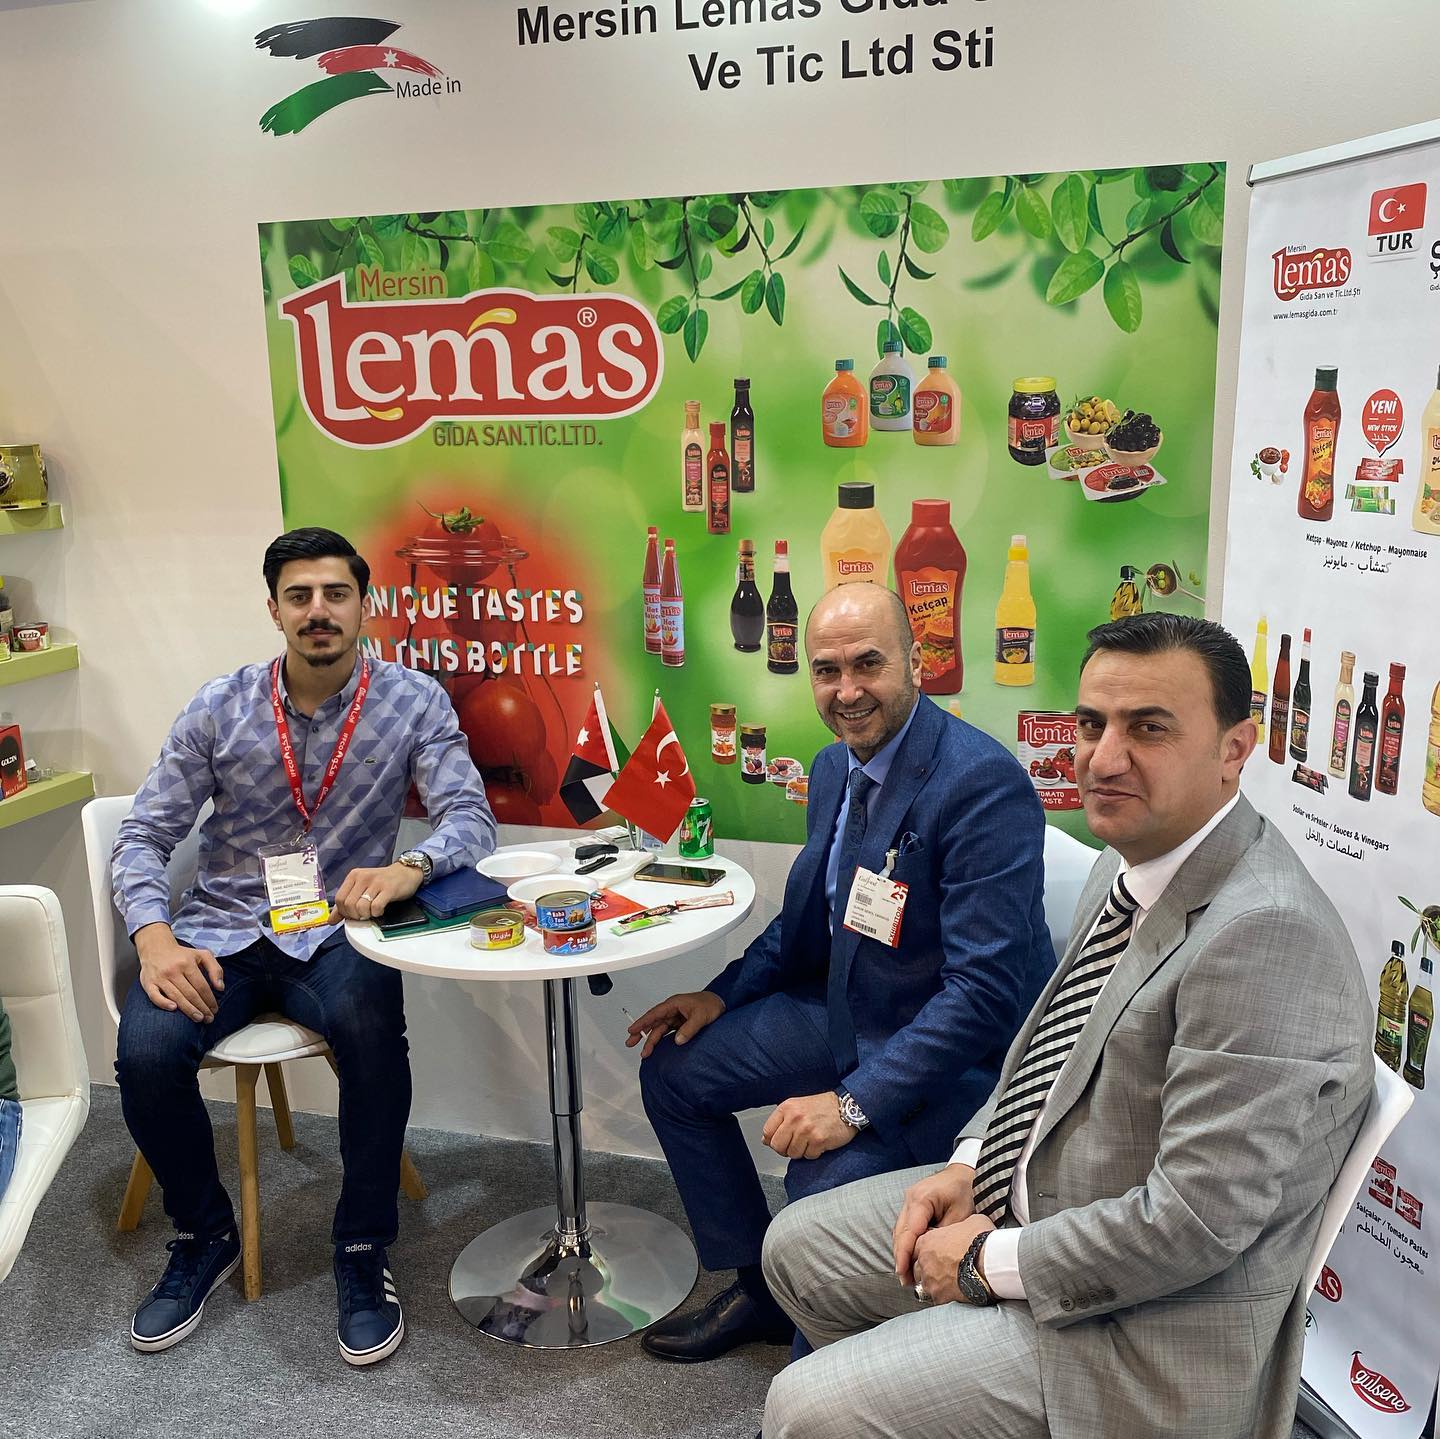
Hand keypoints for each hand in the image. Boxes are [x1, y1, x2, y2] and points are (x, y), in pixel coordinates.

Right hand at [135, 922, 224, 1023]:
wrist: (156, 947)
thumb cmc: (181, 954)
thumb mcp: (202, 955)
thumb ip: (215, 969)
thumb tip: (220, 987)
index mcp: (187, 963)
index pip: (201, 986)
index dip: (209, 999)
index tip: (215, 1009)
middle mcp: (173, 970)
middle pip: (190, 993)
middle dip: (201, 1008)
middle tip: (209, 1018)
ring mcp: (160, 977)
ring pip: (176, 997)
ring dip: (188, 1010)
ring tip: (198, 1018)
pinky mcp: (148, 983)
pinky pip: (155, 996)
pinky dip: (163, 1003)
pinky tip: (174, 1009)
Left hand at [334, 861, 423, 919]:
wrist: (406, 872)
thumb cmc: (383, 882)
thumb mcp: (362, 888)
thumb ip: (346, 903)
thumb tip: (330, 920)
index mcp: (354, 876)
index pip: (339, 899)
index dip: (344, 911)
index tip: (352, 914)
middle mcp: (363, 877)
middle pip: (349, 905)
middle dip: (355, 915)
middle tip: (363, 915)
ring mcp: (376, 882)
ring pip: (361, 907)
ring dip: (366, 915)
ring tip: (372, 912)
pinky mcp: (389, 889)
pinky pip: (376, 907)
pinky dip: (377, 913)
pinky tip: (380, 910)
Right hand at [625, 990, 725, 1058]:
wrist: (721, 1003)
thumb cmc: (711, 1004)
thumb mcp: (700, 1016)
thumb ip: (689, 1028)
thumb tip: (678, 1040)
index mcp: (674, 1004)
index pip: (654, 1014)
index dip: (642, 1022)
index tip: (632, 1030)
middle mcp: (673, 1010)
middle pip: (653, 1022)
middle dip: (641, 1032)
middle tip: (630, 1042)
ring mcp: (676, 1017)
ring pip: (659, 1029)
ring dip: (651, 1040)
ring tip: (644, 1052)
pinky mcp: (681, 1023)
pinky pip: (667, 1032)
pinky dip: (661, 1040)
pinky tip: (657, 1047)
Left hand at [761, 1092, 856, 1159]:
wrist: (847, 1107)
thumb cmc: (822, 1107)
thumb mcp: (797, 1107)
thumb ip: (780, 1121)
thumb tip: (765, 1140)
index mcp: (787, 1107)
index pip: (767, 1132)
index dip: (773, 1140)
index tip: (782, 1140)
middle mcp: (795, 1117)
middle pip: (777, 1146)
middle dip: (785, 1149)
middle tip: (796, 1144)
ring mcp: (807, 1129)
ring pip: (793, 1154)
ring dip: (801, 1151)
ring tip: (810, 1140)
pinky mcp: (819, 1140)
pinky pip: (808, 1156)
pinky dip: (814, 1153)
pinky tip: (819, 1142)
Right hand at [893, 1163, 975, 1283]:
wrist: (965, 1173)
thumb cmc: (966, 1192)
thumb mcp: (960, 1215)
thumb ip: (945, 1235)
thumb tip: (933, 1256)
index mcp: (921, 1199)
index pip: (909, 1232)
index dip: (904, 1255)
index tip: (903, 1274)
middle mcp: (910, 1199)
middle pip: (900, 1233)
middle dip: (901, 1258)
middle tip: (906, 1281)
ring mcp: (909, 1201)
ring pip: (900, 1231)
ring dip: (902, 1252)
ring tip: (907, 1275)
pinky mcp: (912, 1205)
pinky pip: (905, 1227)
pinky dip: (906, 1243)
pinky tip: (911, 1258)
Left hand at [911, 1212, 994, 1305]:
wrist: (990, 1262)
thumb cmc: (981, 1241)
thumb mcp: (970, 1222)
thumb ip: (959, 1227)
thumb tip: (966, 1230)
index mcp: (927, 1241)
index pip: (917, 1248)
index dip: (928, 1251)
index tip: (937, 1254)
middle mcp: (924, 1261)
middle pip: (918, 1267)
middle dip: (928, 1269)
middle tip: (943, 1269)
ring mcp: (930, 1281)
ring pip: (925, 1285)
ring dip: (935, 1284)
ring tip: (950, 1283)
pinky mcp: (940, 1297)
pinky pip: (937, 1299)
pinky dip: (944, 1297)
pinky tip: (956, 1294)